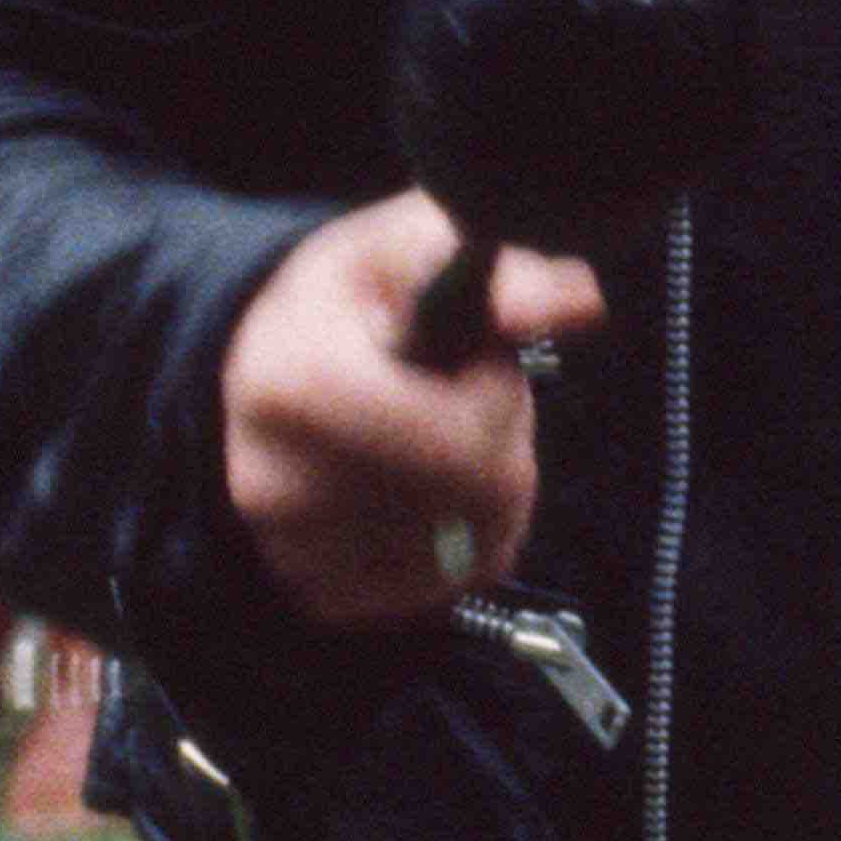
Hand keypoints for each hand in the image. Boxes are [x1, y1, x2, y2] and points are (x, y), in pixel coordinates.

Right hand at [218, 190, 604, 626]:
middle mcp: (277, 486)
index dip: (498, 404)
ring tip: (440, 439)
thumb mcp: (417, 247)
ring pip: (465, 553)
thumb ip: (504, 272)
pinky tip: (425, 489)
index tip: (479, 364)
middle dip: (502, 448)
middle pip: (472, 504)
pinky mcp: (314, 593)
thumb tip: (579, 303)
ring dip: (484, 500)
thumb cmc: (350, 296)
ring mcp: (291, 551)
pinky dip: (455, 546)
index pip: (461, 448)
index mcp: (297, 389)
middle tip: (468, 401)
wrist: (262, 354)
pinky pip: (438, 590)